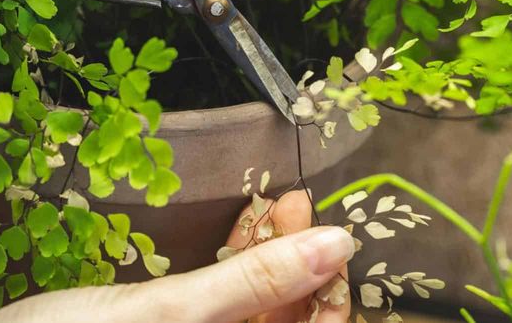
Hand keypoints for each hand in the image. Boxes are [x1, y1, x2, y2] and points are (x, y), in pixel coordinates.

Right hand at [0, 191, 352, 322]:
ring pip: (260, 303)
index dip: (332, 294)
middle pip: (290, 317)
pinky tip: (247, 224)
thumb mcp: (172, 313)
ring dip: (273, 252)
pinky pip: (226, 297)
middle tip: (298, 202)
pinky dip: (240, 260)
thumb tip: (339, 245)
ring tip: (280, 200)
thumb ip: (256, 282)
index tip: (332, 237)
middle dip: (301, 259)